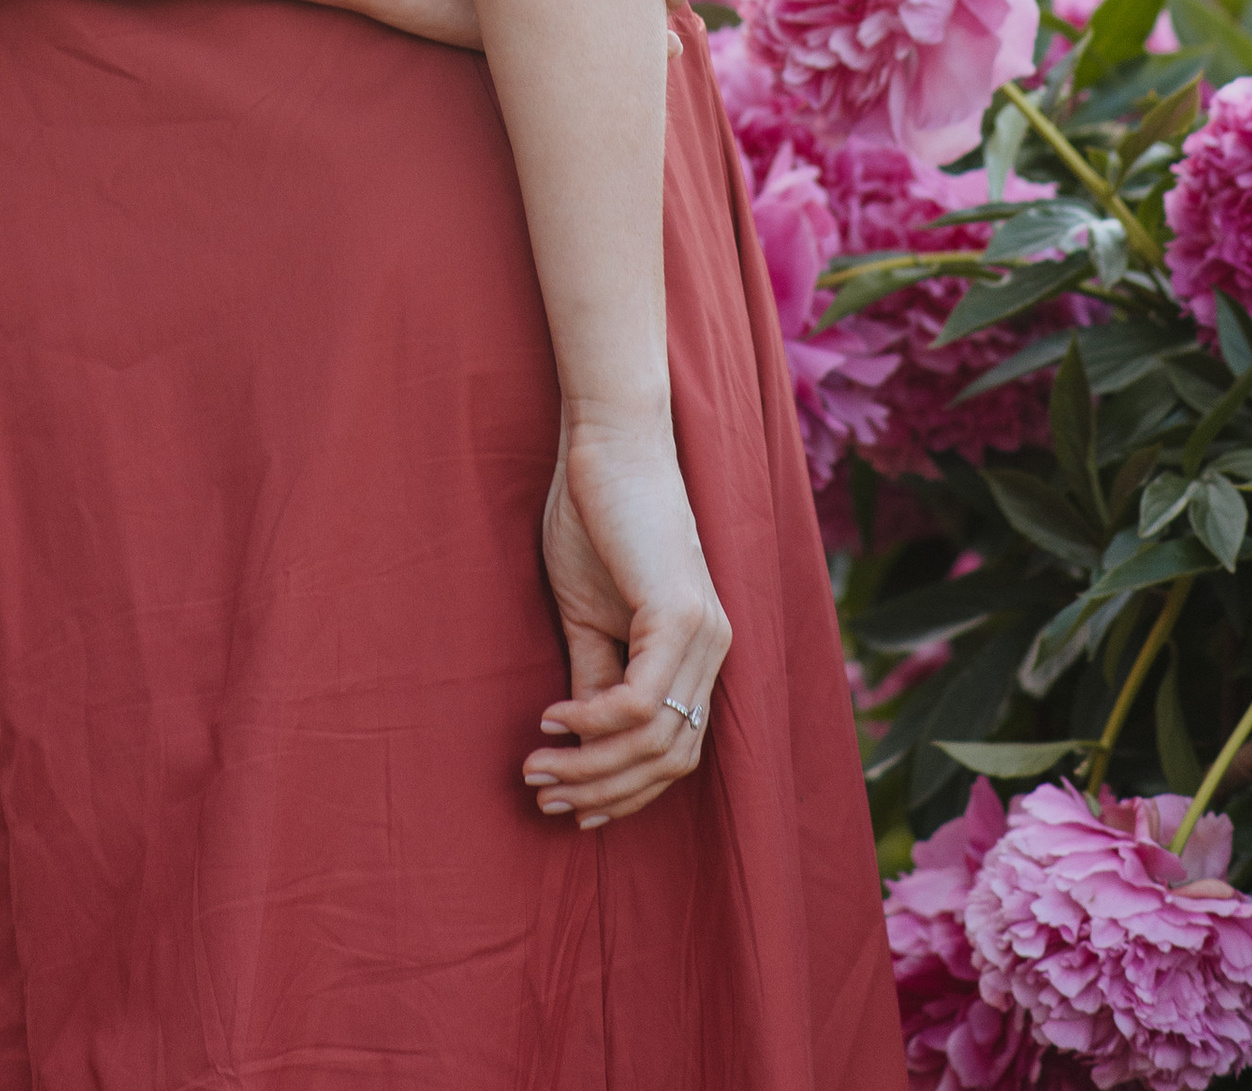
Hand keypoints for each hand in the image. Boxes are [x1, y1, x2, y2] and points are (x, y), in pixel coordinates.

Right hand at [523, 417, 730, 829]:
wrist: (603, 444)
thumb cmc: (593, 518)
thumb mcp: (589, 616)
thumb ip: (595, 677)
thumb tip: (581, 743)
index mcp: (698, 651)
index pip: (675, 752)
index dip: (624, 791)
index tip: (570, 807)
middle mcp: (714, 649)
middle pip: (671, 762)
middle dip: (604, 792)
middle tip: (544, 797)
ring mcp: (703, 634)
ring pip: (657, 743)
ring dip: (590, 768)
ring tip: (537, 769)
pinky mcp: (679, 615)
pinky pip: (642, 703)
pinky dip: (594, 723)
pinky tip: (553, 720)